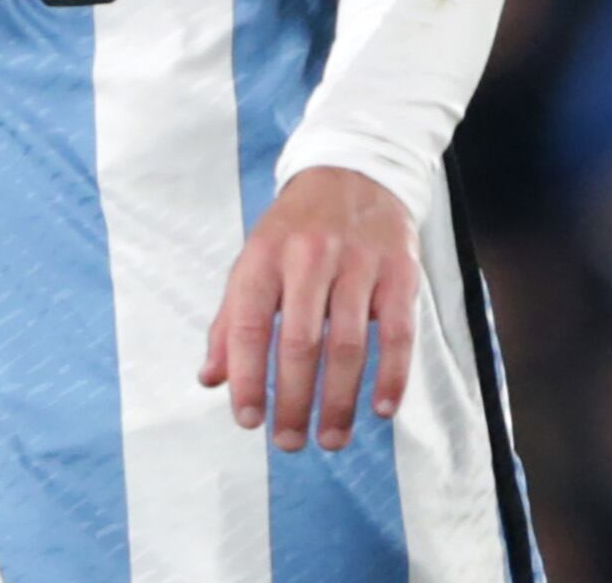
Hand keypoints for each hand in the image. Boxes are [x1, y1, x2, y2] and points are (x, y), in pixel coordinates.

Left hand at [199, 167, 417, 451]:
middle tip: (288, 443)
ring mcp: (359, 263)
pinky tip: (381, 409)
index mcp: (264, 256)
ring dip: (339, 401)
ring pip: (348, 344)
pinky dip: (392, 376)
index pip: (247, 325)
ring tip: (330, 439)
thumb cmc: (296, 228)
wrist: (356, 169)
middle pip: (300, 343)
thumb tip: (211, 380)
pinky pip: (398, 333)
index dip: (246, 378)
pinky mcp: (400, 271)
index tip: (248, 421)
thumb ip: (230, 321)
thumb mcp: (254, 260)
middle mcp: (310, 257)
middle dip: (293, 401)